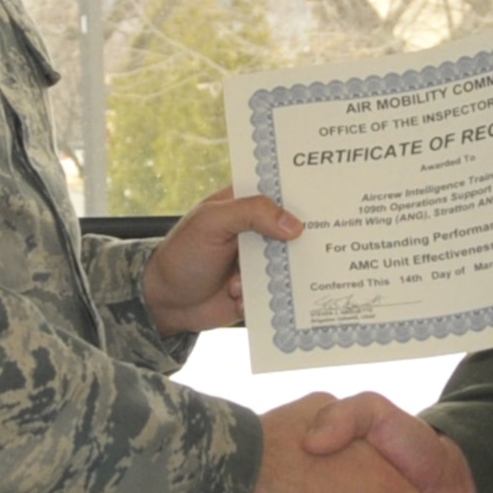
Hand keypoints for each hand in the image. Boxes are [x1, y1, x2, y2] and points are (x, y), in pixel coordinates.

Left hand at [142, 186, 301, 336]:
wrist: (166, 303)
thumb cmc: (182, 254)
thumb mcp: (211, 223)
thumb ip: (251, 213)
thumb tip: (294, 224)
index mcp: (245, 203)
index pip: (279, 189)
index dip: (302, 191)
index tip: (326, 196)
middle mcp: (258, 230)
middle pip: (294, 228)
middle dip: (301, 239)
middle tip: (303, 244)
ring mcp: (261, 260)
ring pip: (290, 263)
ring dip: (272, 274)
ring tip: (238, 281)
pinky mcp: (262, 288)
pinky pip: (280, 291)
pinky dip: (262, 296)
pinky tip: (235, 296)